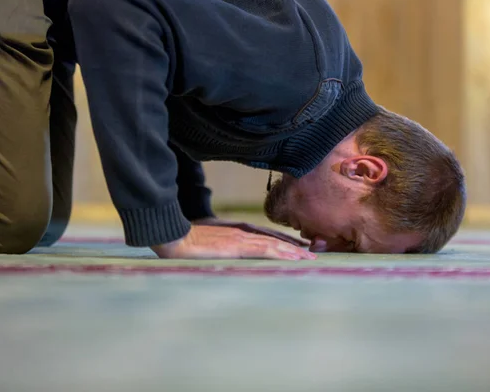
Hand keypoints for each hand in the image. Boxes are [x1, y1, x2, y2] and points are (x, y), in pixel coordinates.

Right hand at [152, 224, 316, 260]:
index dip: (285, 242)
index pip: (267, 237)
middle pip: (275, 239)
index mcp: (238, 231)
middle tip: (313, 252)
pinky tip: (294, 258)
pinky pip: (265, 250)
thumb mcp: (210, 242)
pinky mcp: (238, 246)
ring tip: (310, 257)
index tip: (300, 247)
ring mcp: (242, 238)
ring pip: (275, 244)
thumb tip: (229, 252)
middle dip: (295, 246)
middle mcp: (244, 232)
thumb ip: (223, 245)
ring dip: (294, 251)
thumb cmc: (189, 239)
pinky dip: (282, 253)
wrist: (176, 237)